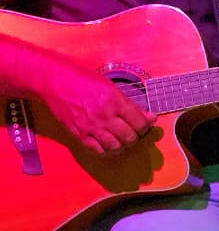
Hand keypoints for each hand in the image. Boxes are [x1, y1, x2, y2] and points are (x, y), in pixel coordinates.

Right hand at [40, 59, 155, 154]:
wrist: (55, 81)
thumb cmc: (83, 80)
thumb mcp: (111, 87)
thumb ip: (131, 104)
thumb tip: (150, 117)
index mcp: (115, 101)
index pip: (140, 123)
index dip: (146, 127)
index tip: (145, 125)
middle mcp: (104, 115)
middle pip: (129, 138)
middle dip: (135, 137)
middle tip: (133, 132)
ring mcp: (91, 126)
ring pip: (115, 147)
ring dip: (121, 145)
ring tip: (120, 138)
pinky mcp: (79, 134)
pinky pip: (97, 150)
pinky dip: (105, 149)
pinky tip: (106, 142)